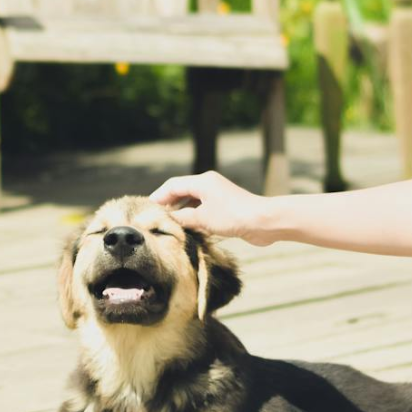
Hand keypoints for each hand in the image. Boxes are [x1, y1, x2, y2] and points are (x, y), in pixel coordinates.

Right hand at [149, 171, 274, 244]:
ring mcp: (218, 196)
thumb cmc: (234, 216)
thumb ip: (182, 218)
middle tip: (156, 220)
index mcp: (203, 181)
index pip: (173, 185)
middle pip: (182, 192)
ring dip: (181, 213)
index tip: (147, 209)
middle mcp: (209, 185)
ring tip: (170, 227)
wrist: (265, 222)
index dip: (158, 197)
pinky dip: (194, 219)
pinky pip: (203, 211)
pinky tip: (189, 231)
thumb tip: (168, 219)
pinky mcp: (226, 208)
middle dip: (168, 205)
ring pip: (192, 203)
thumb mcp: (202, 218)